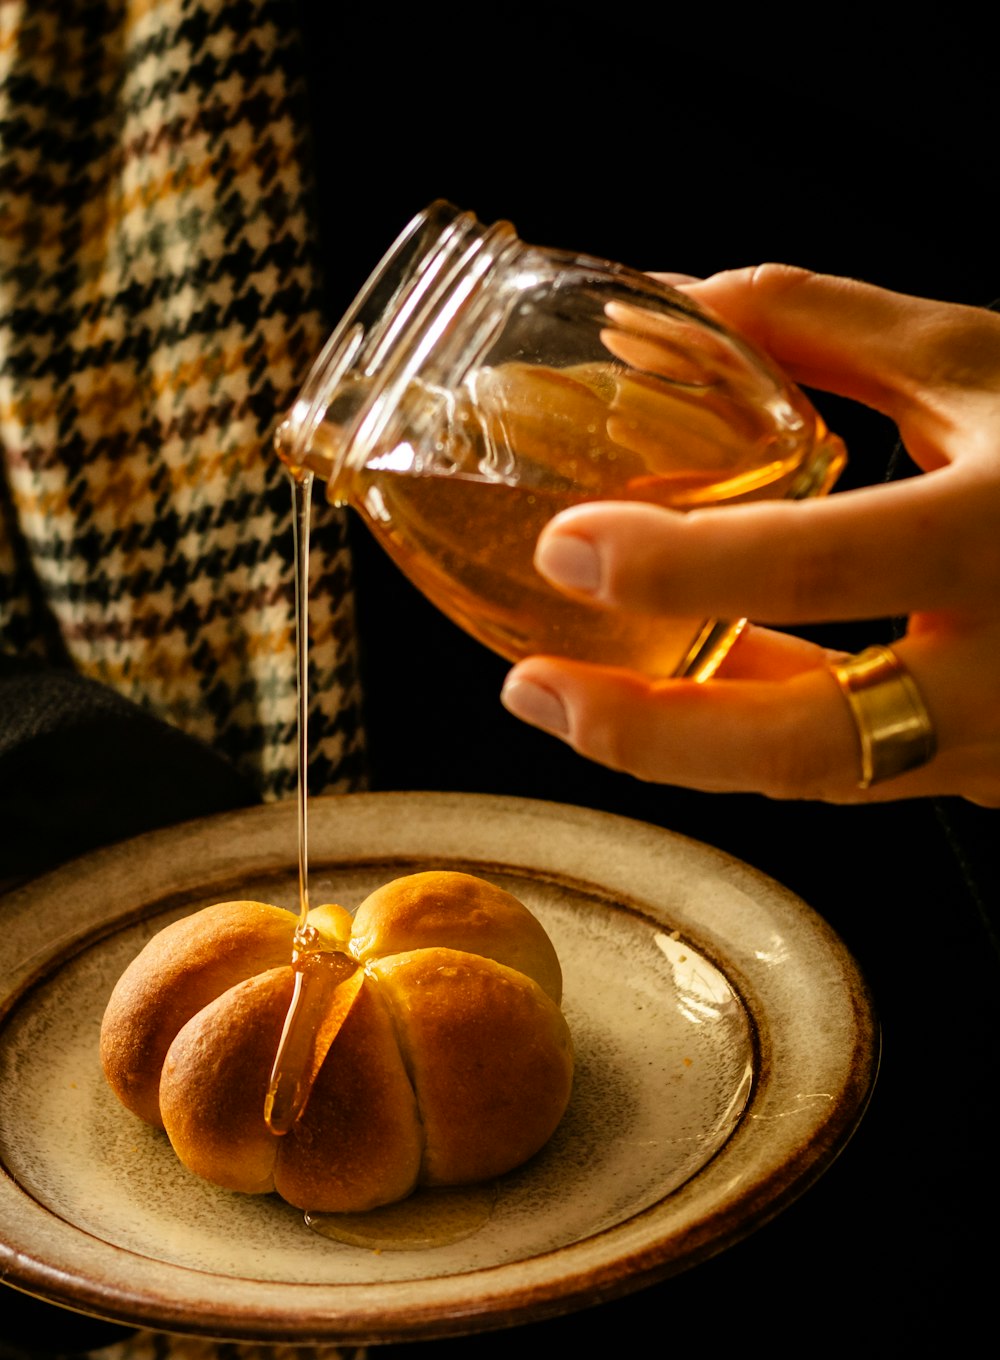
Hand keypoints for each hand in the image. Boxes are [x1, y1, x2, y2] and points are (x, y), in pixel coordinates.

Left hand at [500, 266, 999, 805]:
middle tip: (531, 689)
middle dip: (651, 733)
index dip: (683, 567)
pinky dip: (750, 736)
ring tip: (565, 695)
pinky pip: (846, 769)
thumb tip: (669, 309)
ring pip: (818, 776)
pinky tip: (675, 693)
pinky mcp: (985, 775)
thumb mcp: (981, 361)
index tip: (571, 544)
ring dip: (681, 746)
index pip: (826, 565)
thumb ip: (824, 331)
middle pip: (812, 747)